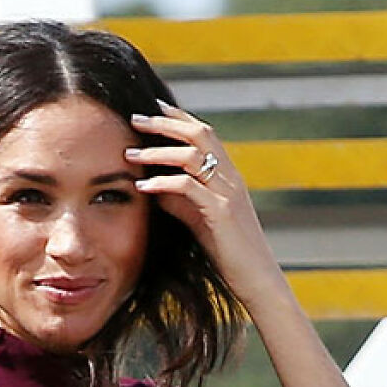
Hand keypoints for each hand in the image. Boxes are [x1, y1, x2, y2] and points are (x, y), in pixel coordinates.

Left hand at [125, 100, 285, 308]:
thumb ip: (179, 198)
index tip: (151, 107)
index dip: (178, 117)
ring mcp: (228, 193)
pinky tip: (142, 186)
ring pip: (192, 156)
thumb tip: (151, 183)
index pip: (204, 133)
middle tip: (134, 118)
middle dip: (164, 123)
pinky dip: (162, 183)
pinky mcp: (222, 212)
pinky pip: (188, 187)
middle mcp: (230, 177)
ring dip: (157, 151)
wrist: (256, 279)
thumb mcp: (199, 217)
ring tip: (129, 154)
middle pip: (199, 134)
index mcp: (228, 174)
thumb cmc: (227, 249)